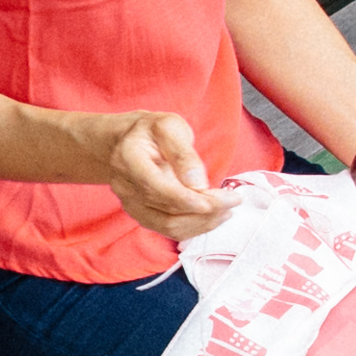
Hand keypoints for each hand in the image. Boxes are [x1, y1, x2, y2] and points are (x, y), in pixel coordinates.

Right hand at [103, 110, 234, 239]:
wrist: (122, 143)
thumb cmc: (149, 131)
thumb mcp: (169, 126)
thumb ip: (183, 153)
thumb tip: (198, 184)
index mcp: (128, 159)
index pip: (157, 188)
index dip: (188, 200)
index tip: (219, 201)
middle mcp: (125, 187)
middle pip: (167, 211)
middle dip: (205, 211)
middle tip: (232, 200)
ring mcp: (131, 205)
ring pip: (169, 226)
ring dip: (202, 222)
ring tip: (226, 209)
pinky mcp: (141, 215)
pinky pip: (168, 229)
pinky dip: (194, 226)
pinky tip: (212, 216)